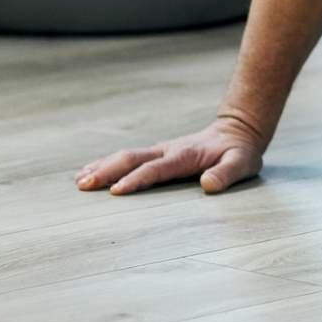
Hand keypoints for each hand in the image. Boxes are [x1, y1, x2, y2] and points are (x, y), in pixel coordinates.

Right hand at [75, 115, 264, 195]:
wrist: (238, 130)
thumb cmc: (239, 152)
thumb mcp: (242, 163)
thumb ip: (227, 174)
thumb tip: (209, 185)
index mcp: (185, 155)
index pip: (156, 168)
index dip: (136, 179)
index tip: (115, 191)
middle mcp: (168, 150)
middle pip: (132, 158)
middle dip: (107, 171)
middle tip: (84, 185)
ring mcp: (161, 150)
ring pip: (126, 155)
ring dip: (103, 166)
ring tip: (79, 180)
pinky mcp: (158, 153)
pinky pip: (129, 157)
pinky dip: (108, 162)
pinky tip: (91, 171)